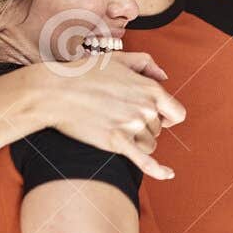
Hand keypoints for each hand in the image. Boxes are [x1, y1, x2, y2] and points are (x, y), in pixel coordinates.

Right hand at [37, 54, 186, 180]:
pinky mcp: (116, 142)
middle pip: (158, 130)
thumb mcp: (118, 58)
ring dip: (137, 142)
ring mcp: (132, 126)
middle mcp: (145, 108)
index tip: (158, 118)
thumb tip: (164, 77)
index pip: (177, 113)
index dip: (168, 117)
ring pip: (149, 145)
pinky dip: (158, 170)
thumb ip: (146, 63)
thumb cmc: (83, 73)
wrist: (54, 91)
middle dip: (143, 127)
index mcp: (150, 89)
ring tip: (115, 128)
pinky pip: (145, 161)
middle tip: (118, 116)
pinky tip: (168, 175)